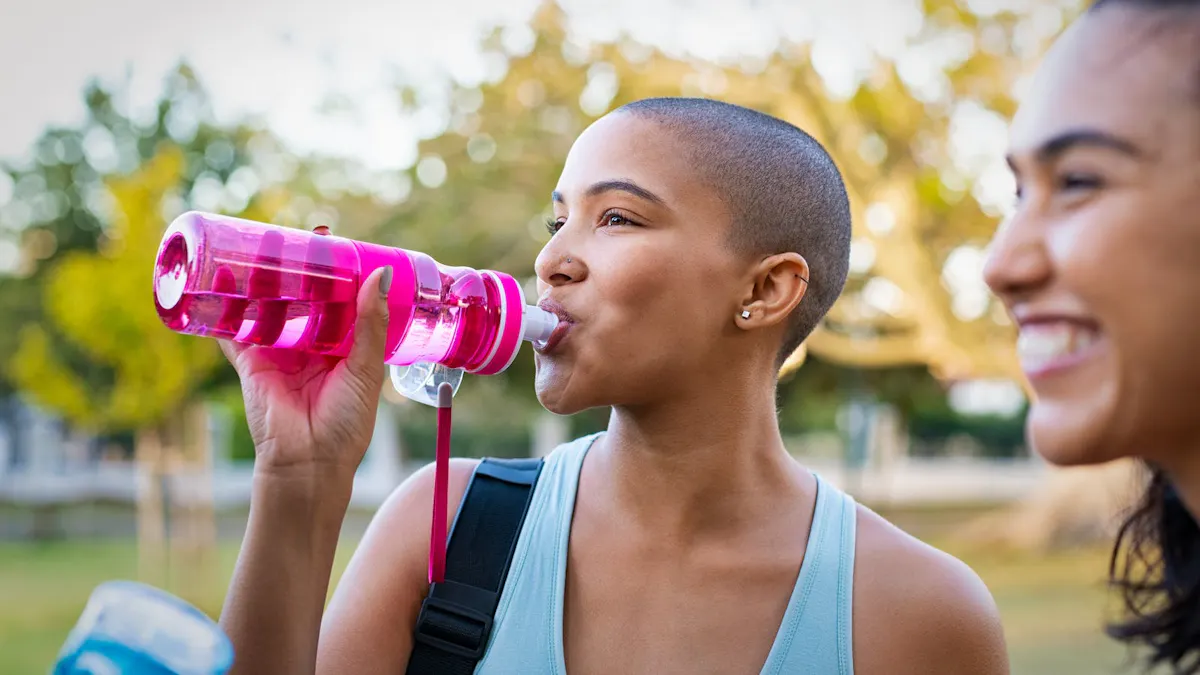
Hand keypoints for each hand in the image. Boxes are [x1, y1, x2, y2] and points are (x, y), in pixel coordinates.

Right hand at [221, 265, 392, 482]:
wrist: (308, 464)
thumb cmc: (345, 424)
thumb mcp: (365, 369)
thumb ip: (369, 324)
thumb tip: (380, 275)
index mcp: (342, 348)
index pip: (339, 301)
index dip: (336, 274)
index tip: (335, 244)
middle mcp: (310, 347)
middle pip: (302, 299)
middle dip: (299, 270)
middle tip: (299, 235)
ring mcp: (278, 353)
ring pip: (269, 308)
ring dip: (264, 281)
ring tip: (262, 246)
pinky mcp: (250, 362)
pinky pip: (234, 331)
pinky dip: (225, 309)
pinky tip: (220, 279)